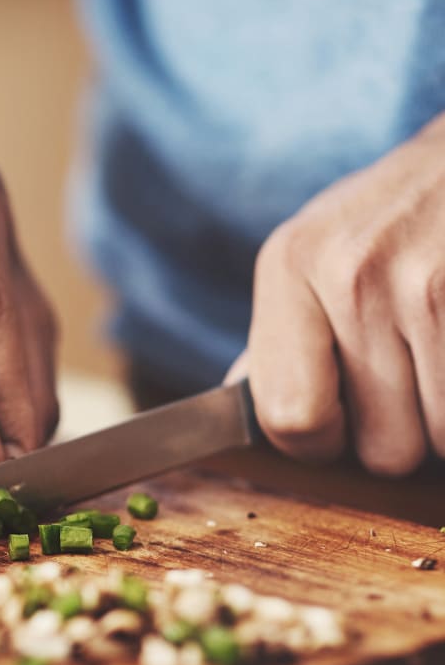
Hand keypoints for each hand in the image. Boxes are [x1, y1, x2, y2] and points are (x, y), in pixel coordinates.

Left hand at [229, 114, 444, 474]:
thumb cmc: (392, 216)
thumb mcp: (314, 253)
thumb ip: (279, 342)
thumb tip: (239, 422)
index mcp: (289, 264)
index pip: (290, 418)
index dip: (322, 443)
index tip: (342, 426)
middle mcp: (352, 272)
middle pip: (382, 449)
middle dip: (401, 432)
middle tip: (410, 373)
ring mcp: (428, 285)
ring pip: (442, 442)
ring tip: (440, 349)